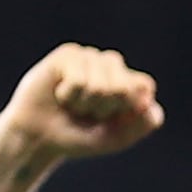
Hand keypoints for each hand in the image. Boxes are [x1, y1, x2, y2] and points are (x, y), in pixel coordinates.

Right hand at [0, 44, 160, 165]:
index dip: (126, 109)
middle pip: (124, 88)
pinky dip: (69, 95)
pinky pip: (78, 80)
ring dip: (85, 104)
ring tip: (73, 104)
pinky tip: (60, 94)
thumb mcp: (117, 138)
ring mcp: (92, 57)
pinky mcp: (69, 54)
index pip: (144, 87)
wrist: (40, 137)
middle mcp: (113, 66)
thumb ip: (143, 123)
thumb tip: (151, 104)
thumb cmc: (80, 137)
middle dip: (104, 109)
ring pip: (101, 85)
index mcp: (131, 83)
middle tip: (88, 112)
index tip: (110, 119)